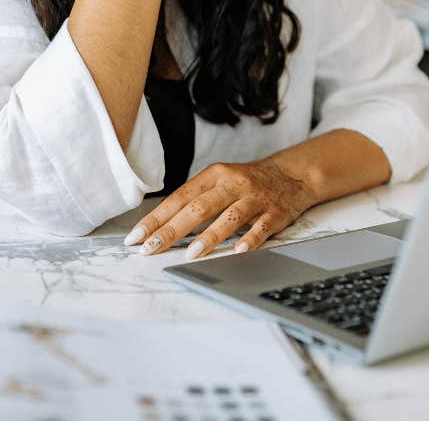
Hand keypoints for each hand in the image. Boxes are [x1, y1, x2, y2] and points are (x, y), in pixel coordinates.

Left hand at [123, 157, 316, 258]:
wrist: (291, 175)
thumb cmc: (245, 183)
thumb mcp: (219, 181)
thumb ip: (195, 200)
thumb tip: (160, 226)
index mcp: (214, 175)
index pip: (179, 198)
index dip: (157, 218)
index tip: (137, 237)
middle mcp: (232, 184)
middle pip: (198, 207)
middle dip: (172, 230)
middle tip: (152, 248)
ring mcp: (254, 198)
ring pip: (229, 217)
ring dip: (209, 236)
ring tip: (190, 254)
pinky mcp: (274, 213)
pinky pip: (261, 227)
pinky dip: (250, 239)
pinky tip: (238, 251)